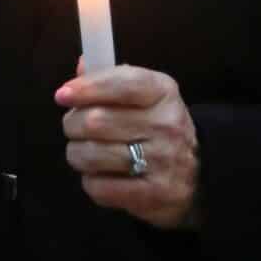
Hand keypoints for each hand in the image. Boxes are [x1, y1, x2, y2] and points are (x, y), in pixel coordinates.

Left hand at [56, 64, 200, 230]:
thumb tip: (83, 65)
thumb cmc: (159, 127)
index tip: (62, 94)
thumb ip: (111, 79)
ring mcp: (162, 161)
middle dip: (72, 123)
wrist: (198, 175)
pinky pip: (101, 187)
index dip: (87, 88)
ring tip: (82, 151)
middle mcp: (165, 123)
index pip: (120, 83)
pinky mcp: (153, 194)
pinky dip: (90, 181)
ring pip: (93, 154)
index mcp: (162, 91)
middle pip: (97, 120)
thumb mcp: (145, 94)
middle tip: (72, 127)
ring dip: (77, 153)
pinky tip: (97, 175)